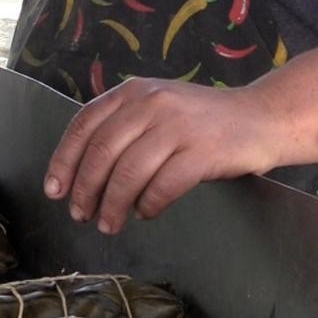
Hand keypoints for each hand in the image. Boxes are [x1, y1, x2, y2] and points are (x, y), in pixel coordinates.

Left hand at [43, 78, 286, 234]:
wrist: (263, 118)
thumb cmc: (201, 123)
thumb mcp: (155, 110)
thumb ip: (121, 130)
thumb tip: (77, 176)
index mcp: (132, 92)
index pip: (84, 125)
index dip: (63, 161)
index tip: (54, 191)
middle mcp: (151, 103)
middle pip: (101, 152)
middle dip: (85, 189)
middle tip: (80, 215)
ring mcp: (178, 125)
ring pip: (128, 172)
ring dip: (113, 205)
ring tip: (108, 224)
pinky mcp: (204, 150)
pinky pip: (163, 185)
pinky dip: (148, 204)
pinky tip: (145, 213)